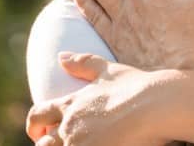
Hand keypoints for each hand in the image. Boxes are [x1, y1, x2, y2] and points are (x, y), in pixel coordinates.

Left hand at [26, 53, 176, 144]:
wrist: (158, 105)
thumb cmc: (138, 87)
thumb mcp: (110, 71)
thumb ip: (84, 63)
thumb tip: (60, 56)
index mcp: (71, 104)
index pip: (38, 114)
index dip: (35, 124)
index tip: (39, 132)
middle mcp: (70, 126)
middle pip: (45, 143)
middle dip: (50, 143)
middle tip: (67, 143)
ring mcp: (79, 144)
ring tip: (91, 143)